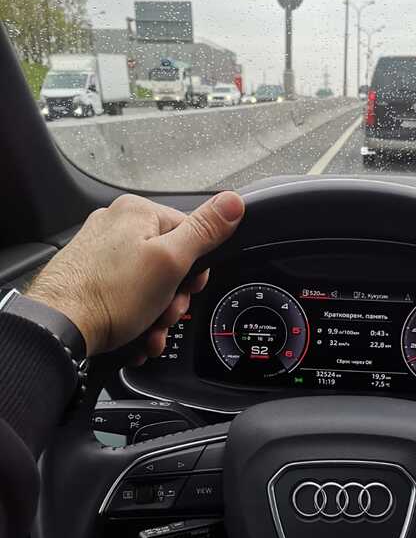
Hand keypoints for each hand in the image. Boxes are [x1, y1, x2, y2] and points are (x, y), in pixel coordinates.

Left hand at [27, 191, 243, 360]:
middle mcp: (115, 226)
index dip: (196, 269)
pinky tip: (134, 334)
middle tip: (164, 313)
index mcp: (137, 212)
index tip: (189, 289)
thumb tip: (234, 202)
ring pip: (148, 285)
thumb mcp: (171, 261)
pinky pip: (126, 296)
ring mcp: (99, 253)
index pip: (190, 233)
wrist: (59, 328)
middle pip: (169, 263)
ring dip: (156, 315)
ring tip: (147, 330)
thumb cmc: (109, 294)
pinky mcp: (89, 278)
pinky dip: (135, 318)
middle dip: (173, 298)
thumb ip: (205, 231)